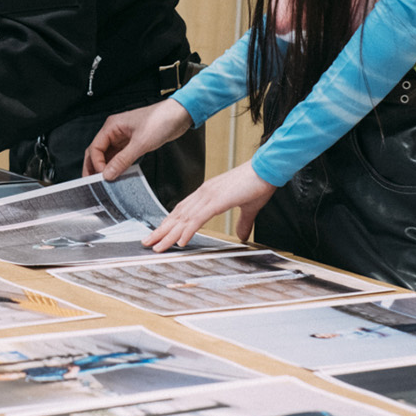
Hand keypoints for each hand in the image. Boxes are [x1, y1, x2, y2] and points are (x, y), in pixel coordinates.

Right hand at [83, 97, 192, 178]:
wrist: (178, 115)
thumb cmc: (160, 121)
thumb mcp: (141, 143)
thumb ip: (123, 160)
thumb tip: (108, 174)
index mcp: (112, 126)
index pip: (95, 147)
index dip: (96, 163)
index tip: (102, 177)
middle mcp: (114, 131)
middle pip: (97, 151)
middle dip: (94, 166)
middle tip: (93, 183)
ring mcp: (123, 137)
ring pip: (108, 155)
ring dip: (106, 167)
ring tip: (105, 182)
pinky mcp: (132, 143)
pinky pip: (119, 156)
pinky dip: (117, 165)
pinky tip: (118, 175)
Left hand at [144, 160, 275, 250]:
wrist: (268, 169)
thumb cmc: (258, 184)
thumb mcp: (249, 208)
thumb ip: (243, 222)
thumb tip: (242, 236)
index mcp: (208, 193)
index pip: (183, 210)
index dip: (170, 223)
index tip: (160, 233)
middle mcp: (204, 193)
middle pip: (177, 215)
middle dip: (162, 230)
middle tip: (148, 243)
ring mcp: (208, 196)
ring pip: (183, 219)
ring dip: (169, 234)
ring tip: (157, 246)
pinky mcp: (217, 201)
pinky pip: (198, 219)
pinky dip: (187, 231)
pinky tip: (180, 241)